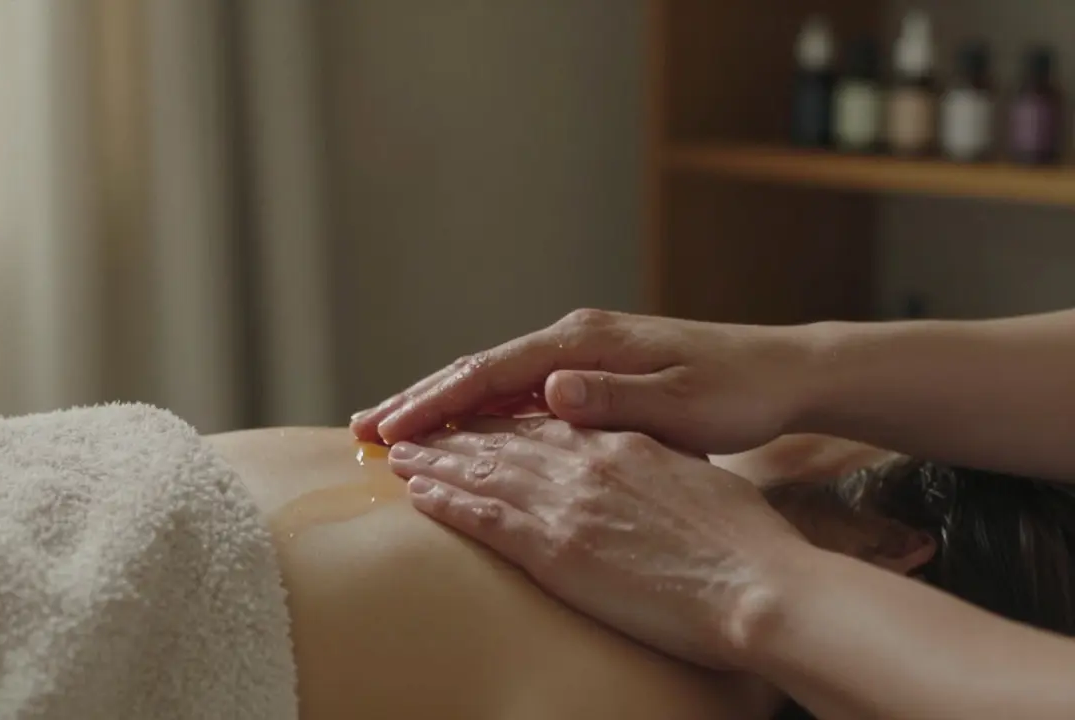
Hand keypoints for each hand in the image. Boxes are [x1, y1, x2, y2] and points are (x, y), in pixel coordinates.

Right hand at [351, 309, 816, 454]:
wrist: (781, 370)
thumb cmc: (736, 391)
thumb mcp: (681, 403)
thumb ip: (613, 399)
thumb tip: (549, 391)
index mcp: (586, 343)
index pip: (491, 373)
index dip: (436, 402)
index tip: (391, 431)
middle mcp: (574, 339)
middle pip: (478, 369)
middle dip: (420, 399)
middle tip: (365, 428)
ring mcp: (581, 352)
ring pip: (493, 378)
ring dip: (443, 403)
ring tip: (395, 429)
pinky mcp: (592, 369)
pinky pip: (519, 389)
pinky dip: (481, 408)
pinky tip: (462, 429)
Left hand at [386, 416, 806, 669]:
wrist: (756, 581)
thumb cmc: (741, 536)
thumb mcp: (695, 474)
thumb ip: (648, 454)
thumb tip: (628, 451)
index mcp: (617, 439)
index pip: (540, 419)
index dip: (497, 415)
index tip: (467, 414)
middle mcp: (583, 460)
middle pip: (500, 435)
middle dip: (448, 428)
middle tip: (409, 424)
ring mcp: (565, 501)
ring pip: (481, 469)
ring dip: (434, 459)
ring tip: (397, 451)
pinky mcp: (554, 547)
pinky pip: (483, 516)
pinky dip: (445, 501)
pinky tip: (416, 493)